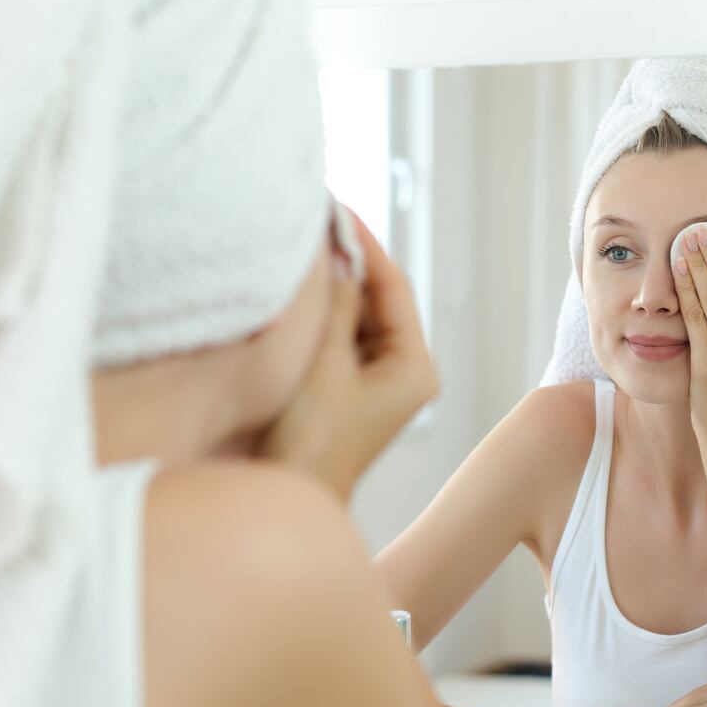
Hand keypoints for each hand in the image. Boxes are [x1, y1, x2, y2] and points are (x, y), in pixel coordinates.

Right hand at [258, 207, 438, 498]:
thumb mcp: (323, 364)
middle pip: (379, 297)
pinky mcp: (353, 386)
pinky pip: (343, 334)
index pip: (395, 288)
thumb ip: (336, 305)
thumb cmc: (310, 441)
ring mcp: (381, 379)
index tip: (338, 210)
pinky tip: (300, 284)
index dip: (367, 245)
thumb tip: (340, 253)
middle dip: (348, 260)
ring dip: (334, 283)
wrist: (291, 497)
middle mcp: (406, 370)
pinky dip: (324, 309)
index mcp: (416, 367)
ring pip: (359, 313)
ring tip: (303, 242)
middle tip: (315, 219)